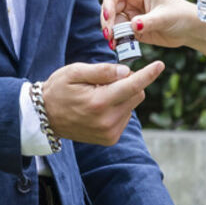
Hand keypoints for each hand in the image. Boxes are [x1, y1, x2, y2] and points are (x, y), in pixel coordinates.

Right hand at [41, 60, 164, 145]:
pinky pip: (125, 116)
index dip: (148, 74)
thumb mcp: (75, 72)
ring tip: (97, 96)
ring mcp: (109, 132)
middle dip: (128, 82)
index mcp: (99, 102)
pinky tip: (99, 108)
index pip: (132, 86)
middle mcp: (107, 120)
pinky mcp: (110, 138)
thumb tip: (126, 71)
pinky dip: (118, 108)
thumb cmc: (58, 90)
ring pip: (132, 105)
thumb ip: (102, 71)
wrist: (45, 117)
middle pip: (136, 94)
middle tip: (104, 80)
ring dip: (122, 96)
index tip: (160, 65)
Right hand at [100, 0, 196, 47]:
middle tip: (109, 35)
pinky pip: (120, 33)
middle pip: (110, 7)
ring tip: (113, 43)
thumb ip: (148, 21)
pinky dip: (117, 40)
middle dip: (107, 21)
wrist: (190, 30)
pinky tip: (117, 46)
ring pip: (113, 22)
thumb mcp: (165, 17)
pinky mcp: (133, 29)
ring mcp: (132, 15)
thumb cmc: (181, 16)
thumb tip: (133, 25)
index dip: (107, 2)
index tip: (107, 16)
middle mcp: (132, 1)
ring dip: (111, 32)